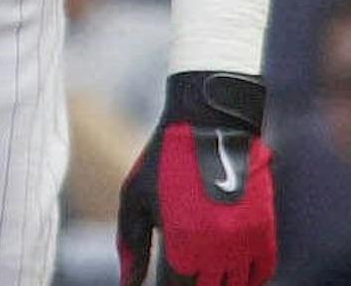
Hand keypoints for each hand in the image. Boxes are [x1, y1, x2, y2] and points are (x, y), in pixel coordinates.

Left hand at [117, 72, 275, 285]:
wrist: (209, 125)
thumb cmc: (164, 161)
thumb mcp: (135, 197)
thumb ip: (131, 243)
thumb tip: (128, 284)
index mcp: (182, 240)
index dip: (167, 284)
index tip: (162, 276)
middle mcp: (217, 247)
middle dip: (191, 282)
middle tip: (180, 270)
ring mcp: (245, 241)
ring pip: (235, 284)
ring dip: (218, 280)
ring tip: (202, 269)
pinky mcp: (265, 230)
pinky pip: (262, 272)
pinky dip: (248, 277)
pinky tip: (228, 269)